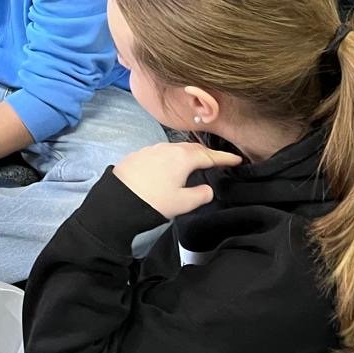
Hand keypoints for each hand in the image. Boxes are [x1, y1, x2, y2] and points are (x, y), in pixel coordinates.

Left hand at [112, 142, 242, 218]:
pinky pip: (161, 152)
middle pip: (193, 148)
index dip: (225, 158)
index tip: (236, 159)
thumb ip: (201, 195)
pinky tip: (170, 166)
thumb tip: (207, 189)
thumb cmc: (153, 201)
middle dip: (207, 153)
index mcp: (183, 158)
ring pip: (176, 148)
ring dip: (188, 154)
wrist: (117, 200)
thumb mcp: (183, 203)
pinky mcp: (139, 155)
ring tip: (195, 162)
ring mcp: (152, 150)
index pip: (210, 156)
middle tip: (218, 160)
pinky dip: (172, 157)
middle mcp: (168, 149)